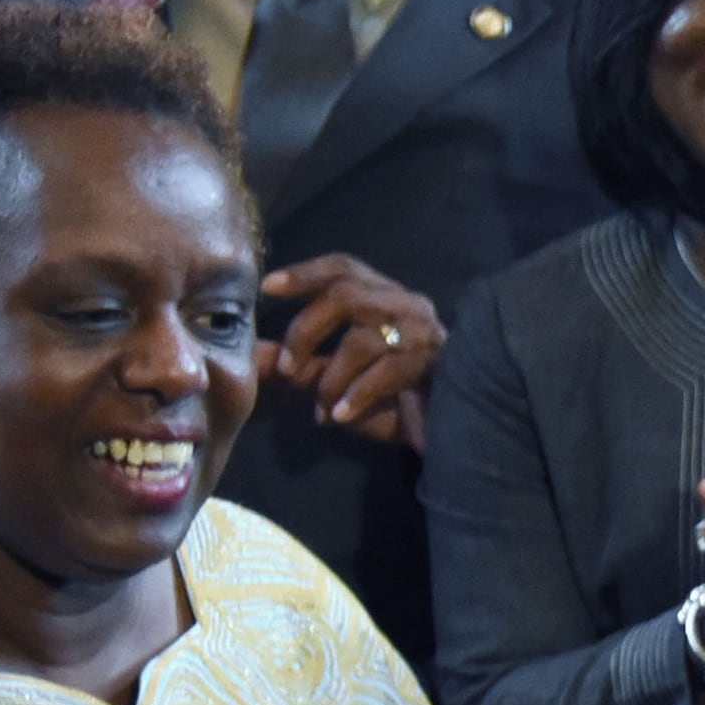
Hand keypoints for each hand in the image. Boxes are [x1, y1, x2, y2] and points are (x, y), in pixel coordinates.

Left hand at [260, 255, 443, 447]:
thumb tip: (254, 354)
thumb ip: (300, 364)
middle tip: (288, 369)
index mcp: (385, 297)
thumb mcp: (338, 380)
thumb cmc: (395, 402)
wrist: (451, 435)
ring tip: (323, 409)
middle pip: (346, 295)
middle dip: (307, 330)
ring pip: (363, 340)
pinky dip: (356, 396)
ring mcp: (425, 334)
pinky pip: (385, 374)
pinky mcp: (437, 366)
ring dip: (332, 378)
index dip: (304, 273)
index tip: (267, 287)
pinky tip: (341, 416)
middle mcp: (408, 305)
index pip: (343, 268)